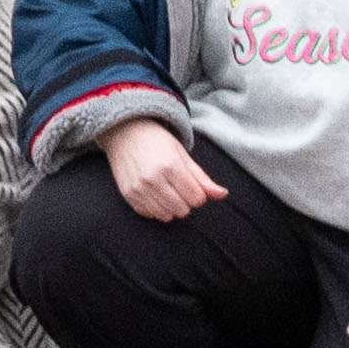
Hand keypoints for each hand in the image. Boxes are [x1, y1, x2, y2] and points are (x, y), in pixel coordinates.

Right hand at [105, 118, 220, 223]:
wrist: (125, 132)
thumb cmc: (157, 141)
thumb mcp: (183, 155)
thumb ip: (202, 178)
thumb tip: (223, 195)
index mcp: (171, 166)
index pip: (197, 198)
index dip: (198, 194)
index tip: (192, 185)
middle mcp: (153, 179)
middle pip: (183, 209)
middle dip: (185, 202)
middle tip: (179, 187)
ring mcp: (138, 188)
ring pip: (166, 215)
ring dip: (171, 207)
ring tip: (167, 191)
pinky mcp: (128, 194)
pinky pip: (149, 214)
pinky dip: (156, 209)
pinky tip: (154, 194)